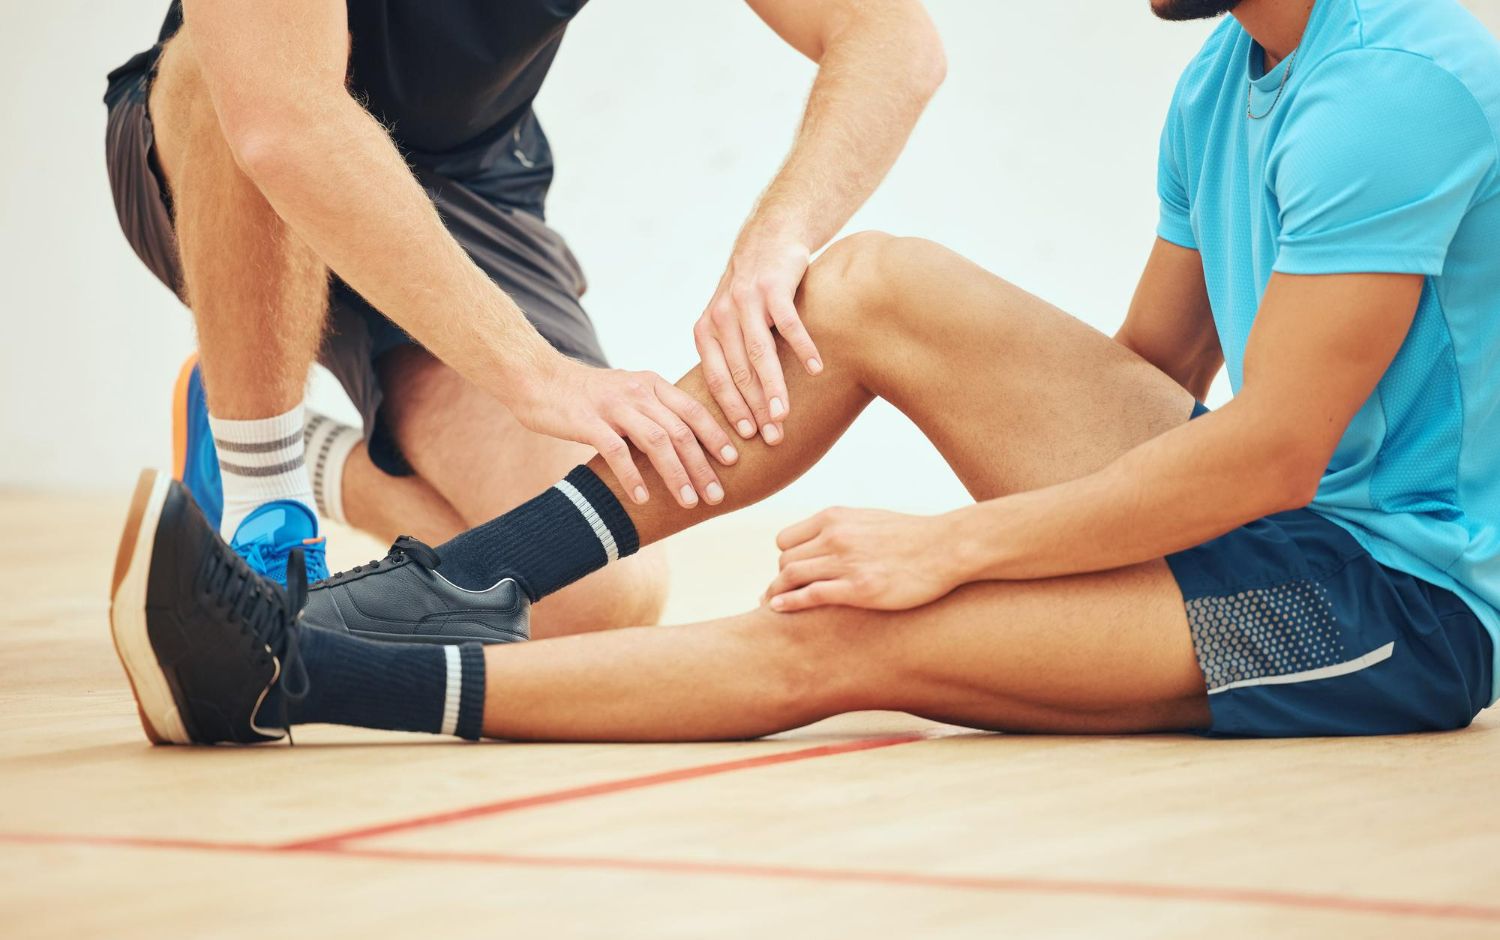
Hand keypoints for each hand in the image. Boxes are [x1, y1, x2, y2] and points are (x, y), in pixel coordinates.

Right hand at [511, 357, 737, 507]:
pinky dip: (633, 476)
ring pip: (657, 441)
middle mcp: (638, 392)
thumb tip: (685, 443)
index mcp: (652, 384)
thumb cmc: (586, 394)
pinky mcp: (588, 421)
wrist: (537, 378)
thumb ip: (654, 411)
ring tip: (690, 501)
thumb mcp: (627, 393)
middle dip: (703, 465)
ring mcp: (613, 406)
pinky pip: (617, 452)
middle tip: (717, 494)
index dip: (717, 435)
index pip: (694, 409)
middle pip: (681, 430)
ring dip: (677, 474)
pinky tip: (643, 498)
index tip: (735, 459)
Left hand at [695, 237, 822, 445]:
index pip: (717, 379)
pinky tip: (816, 370)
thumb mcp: (728, 320)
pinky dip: (803, 348)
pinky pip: (789, 324)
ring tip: (785, 415)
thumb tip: (735, 408)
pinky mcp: (773, 286)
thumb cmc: (753, 290)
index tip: (746, 438)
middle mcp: (721, 315)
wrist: (770, 236)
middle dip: (755, 409)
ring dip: (774, 387)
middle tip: (772, 437)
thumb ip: (728, 356)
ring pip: (760, 354)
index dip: (731, 410)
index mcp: (707, 330)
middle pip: (739, 372)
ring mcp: (746, 300)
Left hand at [763, 507, 960, 611]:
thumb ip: (842, 528)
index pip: (786, 540)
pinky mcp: (859, 588)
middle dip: (781, 579)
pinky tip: (778, 610)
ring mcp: (846, 562)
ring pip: (790, 576)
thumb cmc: (912, 536)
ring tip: (771, 605)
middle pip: (785, 560)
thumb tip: (824, 540)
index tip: (792, 574)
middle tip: (783, 595)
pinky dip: (788, 603)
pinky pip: (810, 594)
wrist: (947, 546)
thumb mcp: (869, 519)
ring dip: (777, 593)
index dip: (785, 559)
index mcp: (835, 517)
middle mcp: (835, 536)